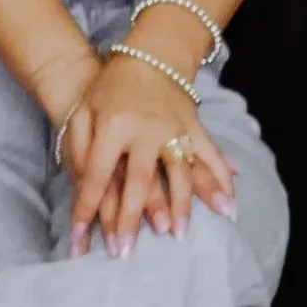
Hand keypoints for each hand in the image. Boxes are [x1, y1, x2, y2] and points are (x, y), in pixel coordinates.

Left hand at [64, 50, 237, 257]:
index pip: (96, 178)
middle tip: (125, 253)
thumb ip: (80, 147)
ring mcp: (176, 129)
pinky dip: (222, 180)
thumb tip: (82, 186)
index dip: (85, 212)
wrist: (148, 54)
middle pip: (139, 184)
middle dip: (130, 221)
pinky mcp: (195, 127)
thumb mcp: (84, 111)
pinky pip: (210, 156)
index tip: (78, 243)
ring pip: (179, 174)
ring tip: (178, 235)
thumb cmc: (108, 87)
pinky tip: (229, 205)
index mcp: (114, 127)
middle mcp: (147, 131)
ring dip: (181, 207)